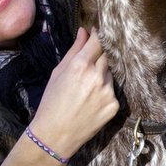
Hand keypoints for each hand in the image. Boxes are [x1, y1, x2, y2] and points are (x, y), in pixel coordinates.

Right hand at [29, 27, 117, 157]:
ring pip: (109, 74)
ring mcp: (108, 91)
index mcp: (80, 65)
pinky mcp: (114, 105)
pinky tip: (90, 100)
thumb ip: (74, 50)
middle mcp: (97, 76)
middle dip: (97, 57)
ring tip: (85, 89)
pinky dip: (104, 92)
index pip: (97, 42)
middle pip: (105, 56)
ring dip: (101, 75)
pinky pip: (111, 90)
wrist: (55, 134)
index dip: (97, 35)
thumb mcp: (58, 72)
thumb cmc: (51, 102)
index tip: (96, 33)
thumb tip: (84, 32)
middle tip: (85, 67)